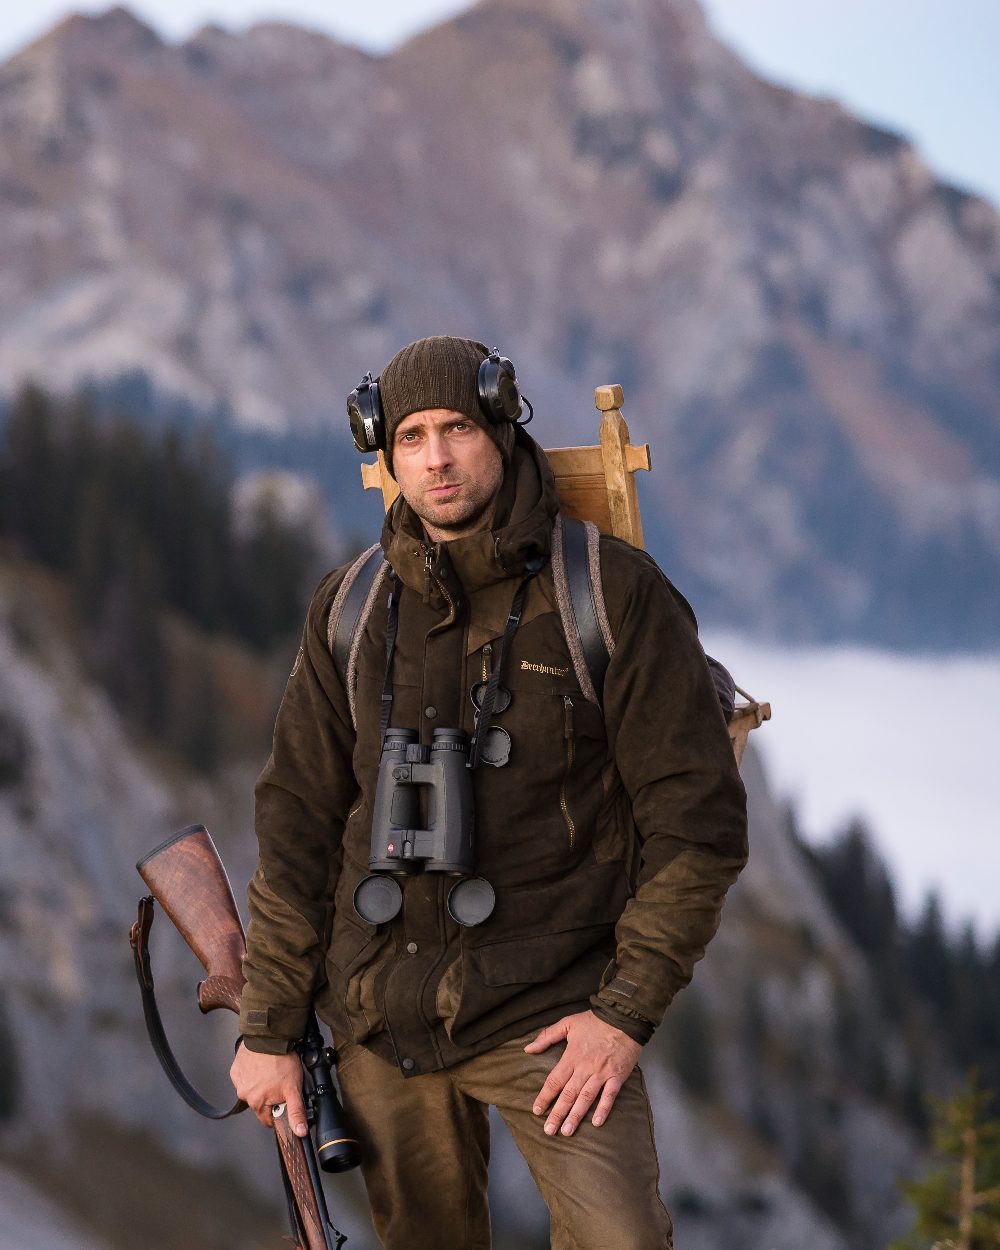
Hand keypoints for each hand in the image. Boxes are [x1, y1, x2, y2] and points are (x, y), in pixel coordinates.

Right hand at [230, 1042, 307, 1136]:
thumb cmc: (281, 1060)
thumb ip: (296, 1111)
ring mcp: (238, 1082)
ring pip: (252, 1091)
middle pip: (259, 1104)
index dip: (277, 1112)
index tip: (283, 1102)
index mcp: (257, 1103)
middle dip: (269, 1097)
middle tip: (279, 1082)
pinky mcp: (235, 1070)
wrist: (269, 1037)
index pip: (267, 1119)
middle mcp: (244, 1095)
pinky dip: (252, 1074)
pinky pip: (244, 1077)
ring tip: (270, 1072)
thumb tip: (299, 1131)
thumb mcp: (294, 1088)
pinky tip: (261, 1066)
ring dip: (260, 1085)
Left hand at [525, 1010, 641, 1136]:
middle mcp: (585, 1067)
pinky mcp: (617, 1076)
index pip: (555, 1080)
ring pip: (586, 1098)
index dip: (545, 1097)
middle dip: (557, 1113)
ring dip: (576, 1116)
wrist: (623, 1017)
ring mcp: (602, 1073)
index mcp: (572, 1056)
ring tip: (567, 1132)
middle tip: (549, 1131)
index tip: (537, 1111)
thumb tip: (528, 1048)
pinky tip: (596, 1123)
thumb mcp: (567, 1023)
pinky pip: (609, 1096)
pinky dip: (603, 1109)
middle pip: (568, 1094)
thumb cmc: (594, 1021)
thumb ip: (547, 1036)